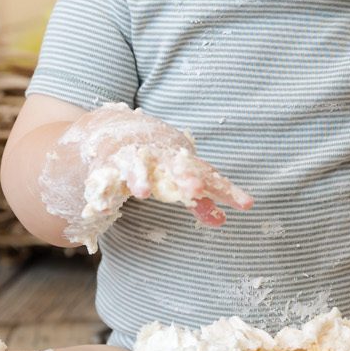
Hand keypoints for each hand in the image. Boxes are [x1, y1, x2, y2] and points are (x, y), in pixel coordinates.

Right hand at [38, 104, 252, 251]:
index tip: (246, 205)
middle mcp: (161, 156)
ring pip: (137, 165)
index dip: (227, 190)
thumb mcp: (180, 178)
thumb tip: (222, 220)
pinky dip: (103, 191)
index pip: (210, 176)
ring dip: (139, 177)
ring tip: (143, 192)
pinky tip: (103, 208)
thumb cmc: (157, 160)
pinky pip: (106, 177)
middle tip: (196, 190)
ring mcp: (134, 157)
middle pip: (176, 165)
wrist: (114, 129)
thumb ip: (200, 200)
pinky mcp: (109, 163)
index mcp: (183, 161)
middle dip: (185, 177)